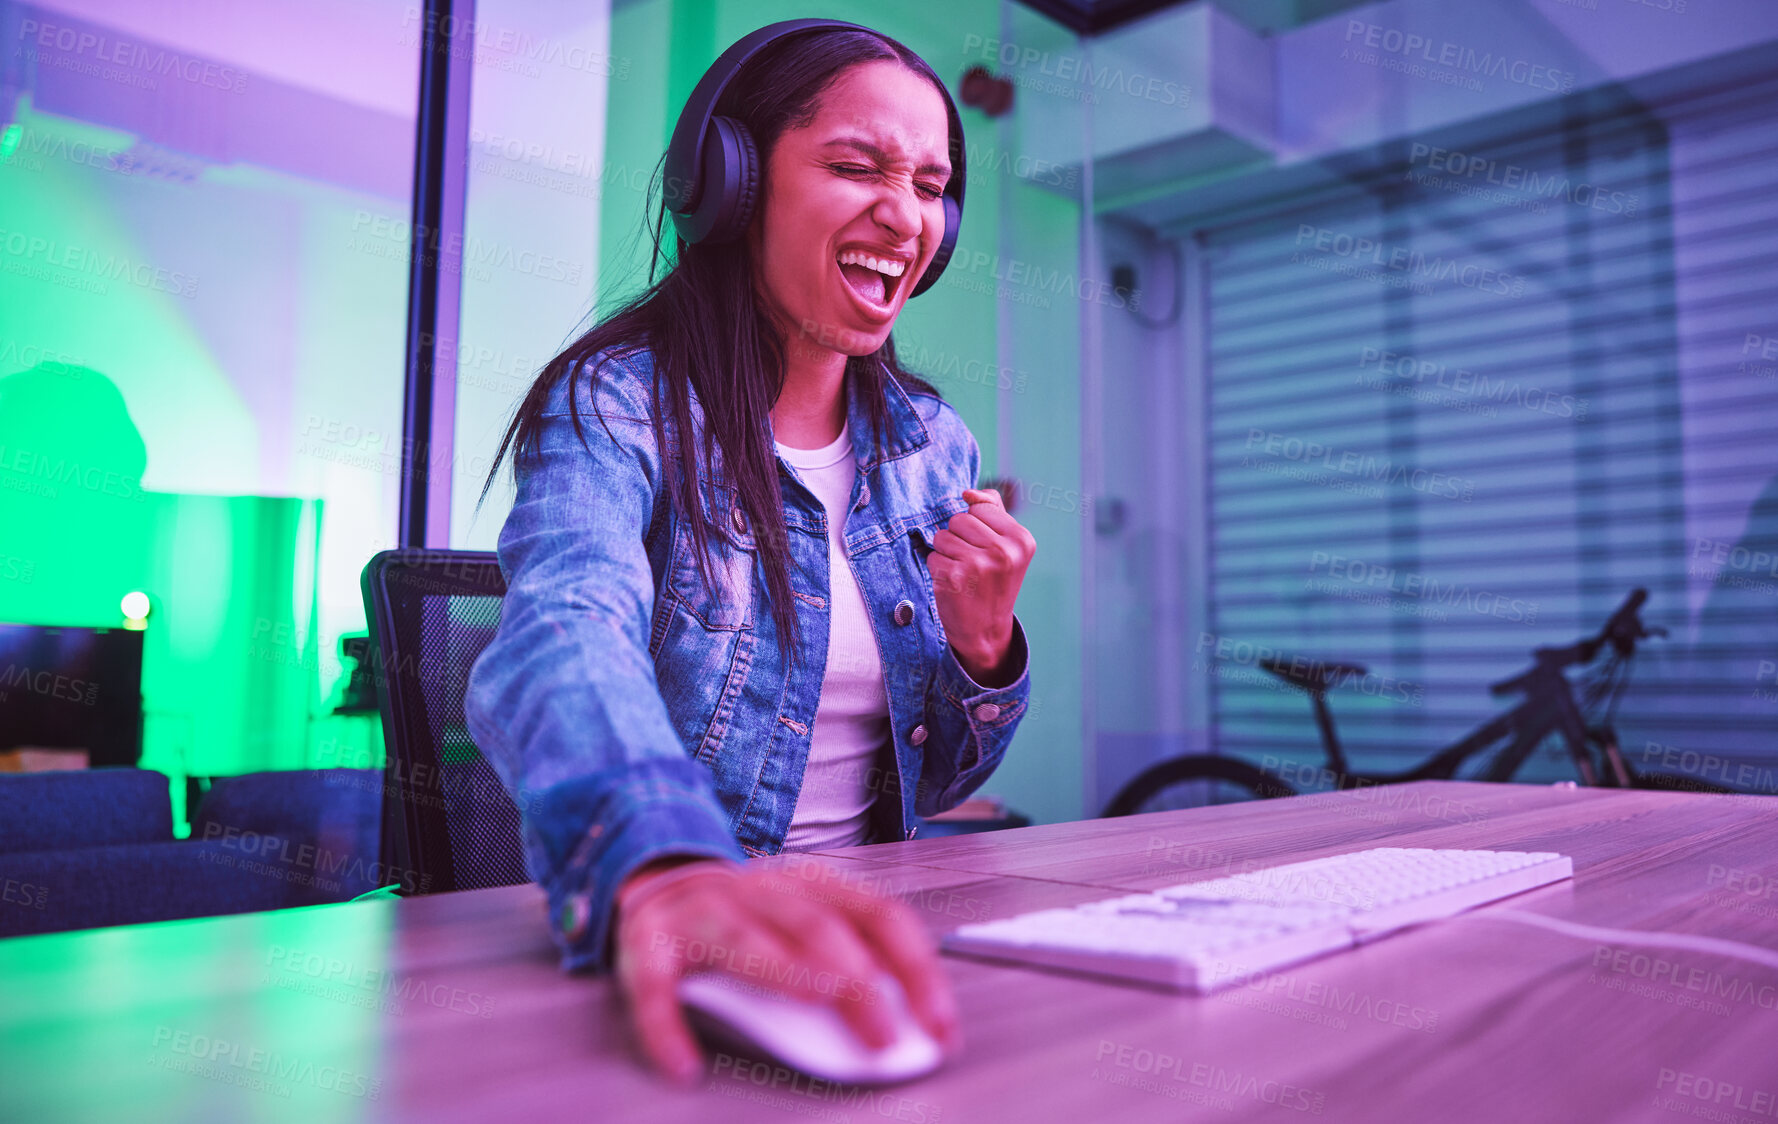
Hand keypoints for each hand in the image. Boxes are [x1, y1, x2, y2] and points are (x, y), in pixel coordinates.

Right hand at [612, 856, 962, 1083]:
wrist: (660, 883)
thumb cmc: (751, 919)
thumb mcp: (808, 923)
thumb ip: (854, 961)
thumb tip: (909, 1023)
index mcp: (812, 885)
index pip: (879, 917)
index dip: (916, 970)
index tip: (940, 1026)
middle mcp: (760, 890)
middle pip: (817, 927)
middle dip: (857, 981)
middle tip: (884, 1036)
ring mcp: (702, 912)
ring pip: (744, 940)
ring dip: (783, 972)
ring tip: (815, 1002)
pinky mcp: (647, 945)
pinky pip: (656, 987)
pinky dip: (667, 1026)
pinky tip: (684, 1064)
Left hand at [928, 487, 1035, 684]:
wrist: (986, 631)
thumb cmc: (993, 582)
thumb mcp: (1007, 546)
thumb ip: (993, 511)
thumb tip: (969, 493)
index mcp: (1021, 539)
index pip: (980, 508)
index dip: (976, 528)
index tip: (987, 551)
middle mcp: (1004, 551)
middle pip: (959, 519)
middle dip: (958, 539)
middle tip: (972, 564)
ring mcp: (979, 564)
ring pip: (942, 536)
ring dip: (945, 554)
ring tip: (963, 573)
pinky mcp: (955, 577)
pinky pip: (932, 556)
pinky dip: (937, 569)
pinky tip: (953, 584)